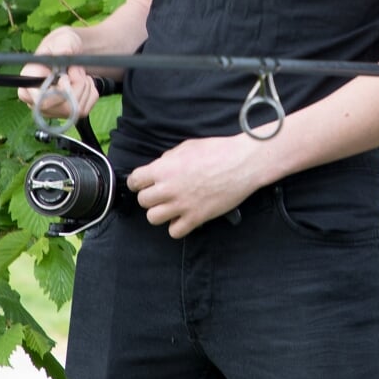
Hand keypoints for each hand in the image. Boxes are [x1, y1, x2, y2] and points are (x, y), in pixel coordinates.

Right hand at [17, 27, 97, 122]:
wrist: (71, 53)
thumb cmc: (62, 45)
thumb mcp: (62, 40)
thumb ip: (63, 46)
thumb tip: (65, 52)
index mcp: (28, 81)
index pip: (39, 100)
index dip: (58, 93)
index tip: (66, 77)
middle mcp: (36, 101)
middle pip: (62, 107)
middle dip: (77, 86)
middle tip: (77, 69)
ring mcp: (52, 110)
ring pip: (76, 109)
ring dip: (85, 87)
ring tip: (79, 72)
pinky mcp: (67, 114)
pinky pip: (85, 109)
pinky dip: (90, 93)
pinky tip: (83, 82)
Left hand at [127, 134, 269, 237]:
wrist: (242, 163)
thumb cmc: (217, 151)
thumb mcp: (187, 146)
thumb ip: (169, 159)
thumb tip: (161, 166)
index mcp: (164, 169)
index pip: (135, 181)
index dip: (138, 182)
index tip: (142, 184)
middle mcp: (169, 188)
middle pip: (143, 201)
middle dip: (150, 197)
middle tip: (161, 194)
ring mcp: (182, 205)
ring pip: (153, 218)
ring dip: (160, 212)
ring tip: (170, 207)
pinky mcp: (196, 218)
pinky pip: (174, 232)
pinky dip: (177, 226)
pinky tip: (184, 217)